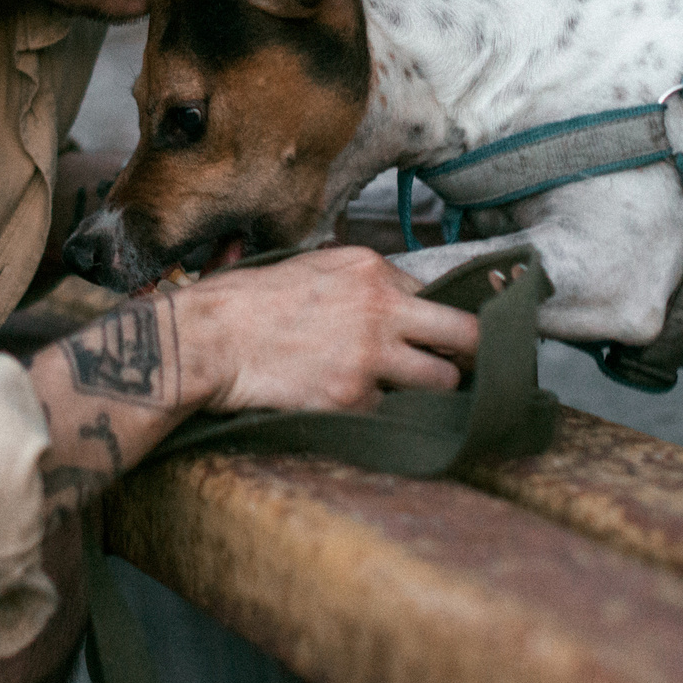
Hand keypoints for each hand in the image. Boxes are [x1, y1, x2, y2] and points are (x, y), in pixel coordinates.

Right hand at [172, 247, 478, 414]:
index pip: (439, 296)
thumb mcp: (312, 267)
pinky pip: (392, 413)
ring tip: (410, 395)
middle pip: (467, 335)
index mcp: (370, 268)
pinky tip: (360, 408)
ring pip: (442, 382)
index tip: (450, 338)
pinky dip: (382, 415)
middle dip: (474, 355)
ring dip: (432, 391)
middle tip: (472, 370)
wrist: (209, 340)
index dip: (444, 321)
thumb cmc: (249, 303)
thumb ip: (361, 281)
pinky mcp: (352, 399)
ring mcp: (370, 357)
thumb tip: (397, 300)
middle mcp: (380, 308)